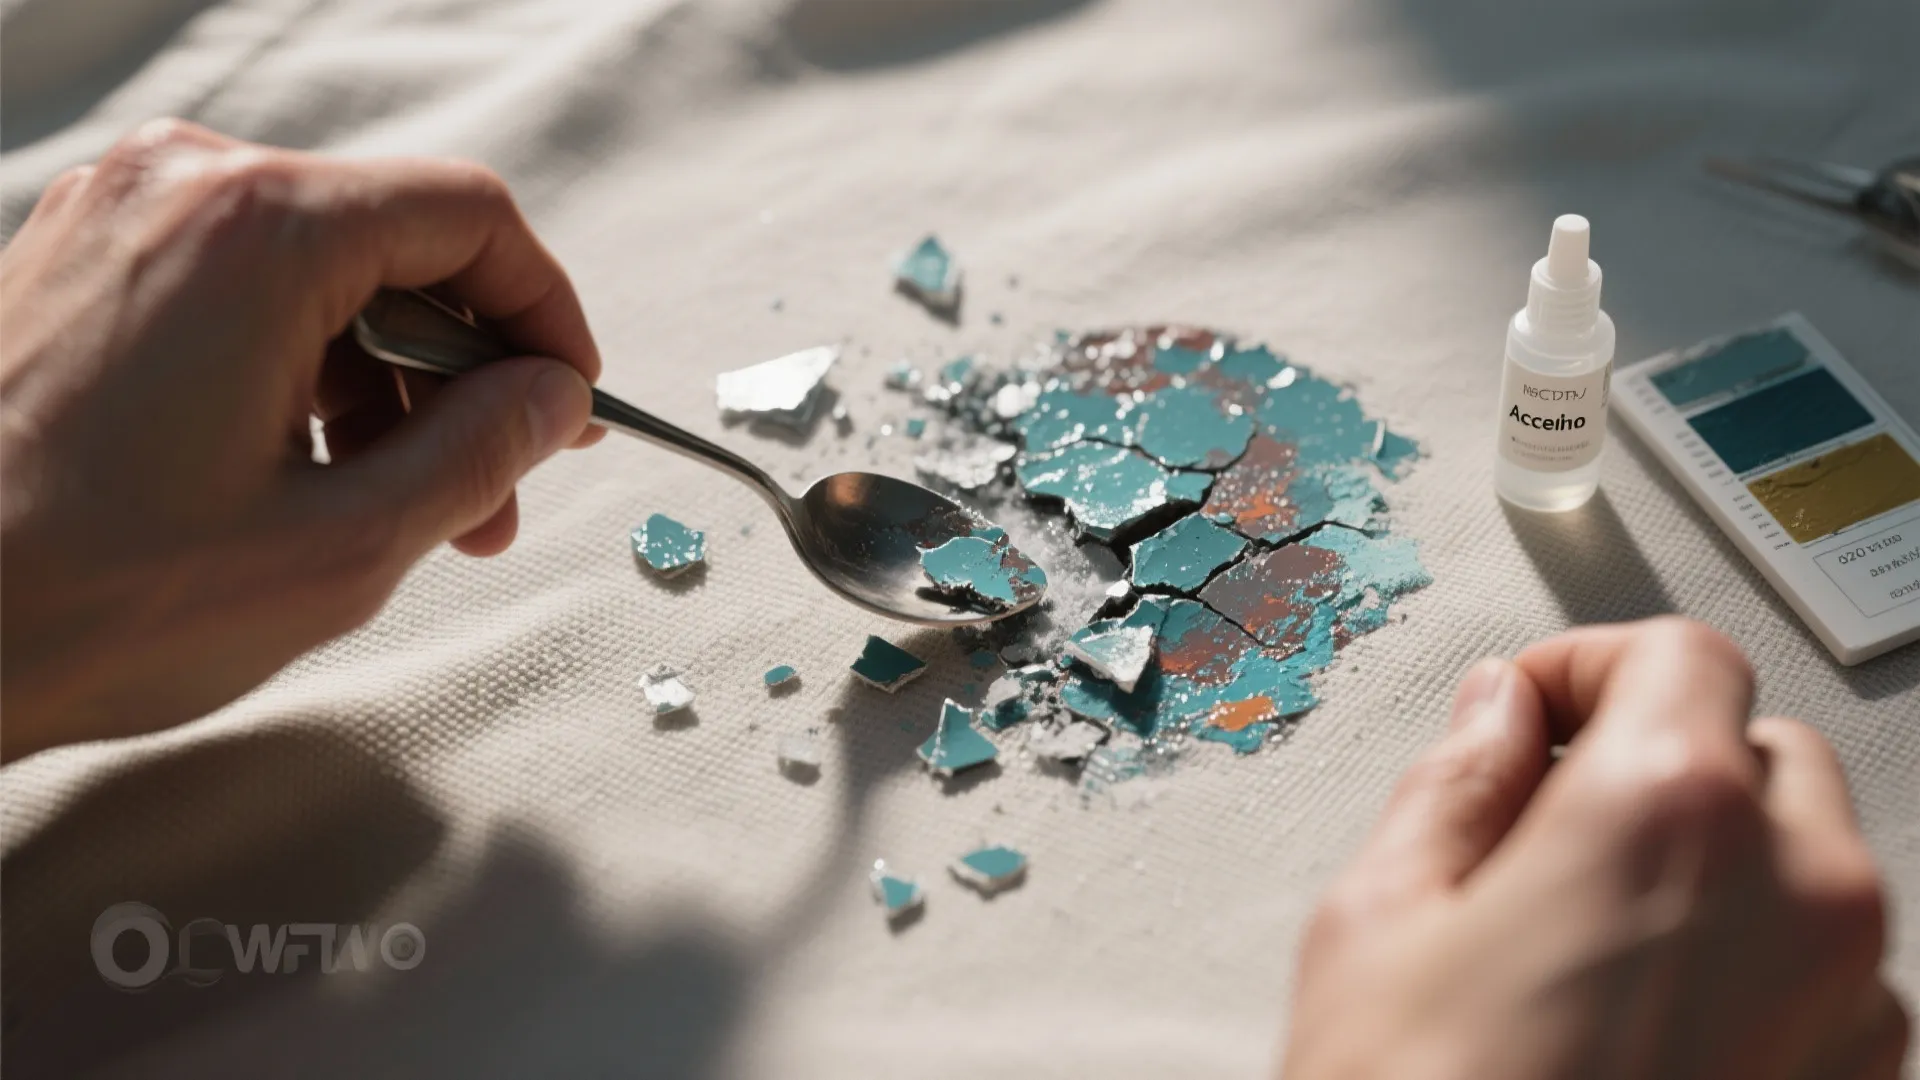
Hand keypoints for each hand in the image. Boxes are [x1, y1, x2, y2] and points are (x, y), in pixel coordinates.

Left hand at [0, 120, 599, 760]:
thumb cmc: (84, 597)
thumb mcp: (343, 545)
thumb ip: (480, 454)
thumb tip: (550, 401)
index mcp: (258, 231)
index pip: (470, 217)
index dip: (547, 313)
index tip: (568, 400)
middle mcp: (183, 190)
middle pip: (397, 241)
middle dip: (467, 369)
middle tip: (497, 488)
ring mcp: (119, 219)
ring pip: (322, 268)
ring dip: (389, 380)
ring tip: (407, 503)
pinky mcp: (82, 264)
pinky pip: (242, 288)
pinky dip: (305, 367)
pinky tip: (313, 472)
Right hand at [1282, 617, 1907, 1078]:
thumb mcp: (1377, 924)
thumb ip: (1456, 783)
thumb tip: (1498, 717)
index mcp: (1667, 819)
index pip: (1680, 656)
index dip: (1593, 664)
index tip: (1538, 708)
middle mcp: (1800, 900)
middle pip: (1757, 751)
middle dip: (1655, 761)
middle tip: (1544, 826)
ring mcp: (1853, 1010)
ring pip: (1807, 868)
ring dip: (1714, 867)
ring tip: (1586, 947)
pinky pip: (1831, 979)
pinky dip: (1755, 966)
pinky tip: (1641, 1027)